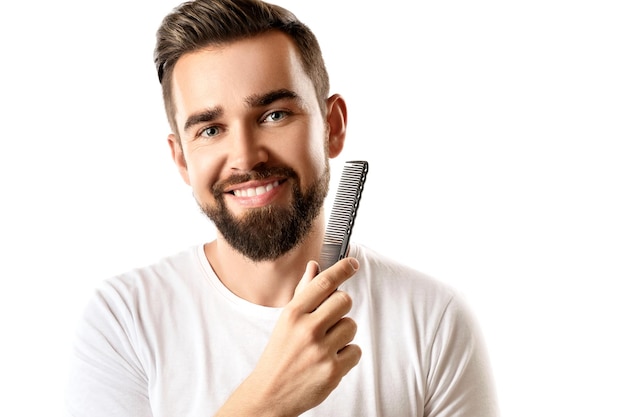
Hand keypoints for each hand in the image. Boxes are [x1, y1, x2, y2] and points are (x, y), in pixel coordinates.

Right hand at [216, 257, 360, 416]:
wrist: (270, 393)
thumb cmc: (279, 354)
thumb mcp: (285, 321)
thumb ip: (303, 294)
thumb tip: (315, 267)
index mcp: (293, 314)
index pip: (323, 283)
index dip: (341, 270)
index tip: (351, 264)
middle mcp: (307, 330)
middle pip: (344, 301)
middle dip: (341, 308)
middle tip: (330, 319)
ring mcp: (321, 351)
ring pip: (351, 326)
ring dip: (343, 333)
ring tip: (326, 344)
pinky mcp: (333, 371)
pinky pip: (356, 351)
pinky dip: (347, 355)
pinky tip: (330, 359)